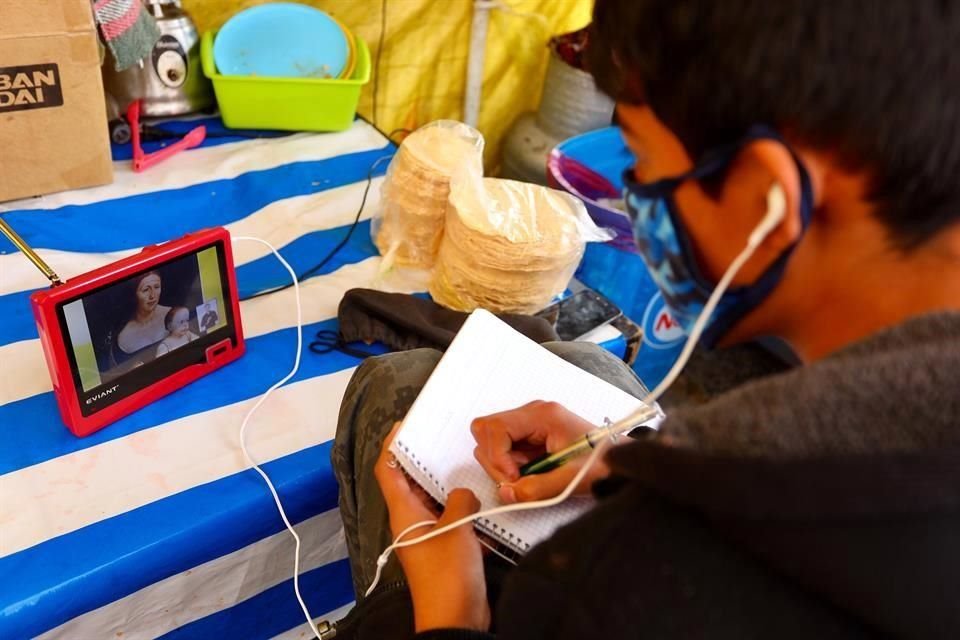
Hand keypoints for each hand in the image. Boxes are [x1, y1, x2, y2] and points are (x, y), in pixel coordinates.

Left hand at [376, 422, 490, 632]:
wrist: (456, 619)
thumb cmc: (448, 574)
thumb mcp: (457, 529)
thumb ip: (460, 499)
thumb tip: (462, 491)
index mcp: (403, 512)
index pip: (387, 470)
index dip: (391, 445)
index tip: (404, 424)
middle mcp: (411, 520)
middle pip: (410, 481)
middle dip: (423, 458)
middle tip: (443, 436)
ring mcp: (427, 534)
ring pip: (432, 498)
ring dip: (446, 481)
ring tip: (465, 458)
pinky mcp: (444, 546)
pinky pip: (449, 516)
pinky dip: (461, 503)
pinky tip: (480, 493)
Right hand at [471, 401, 610, 503]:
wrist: (619, 463)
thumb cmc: (602, 464)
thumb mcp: (571, 479)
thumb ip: (537, 489)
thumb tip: (507, 493)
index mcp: (542, 415)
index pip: (494, 427)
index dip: (497, 456)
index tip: (512, 478)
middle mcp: (532, 414)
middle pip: (486, 430)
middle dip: (495, 460)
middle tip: (517, 480)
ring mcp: (529, 424)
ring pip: (490, 441)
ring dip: (501, 464)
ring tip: (527, 476)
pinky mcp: (529, 436)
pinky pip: (504, 449)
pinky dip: (509, 466)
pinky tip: (530, 473)